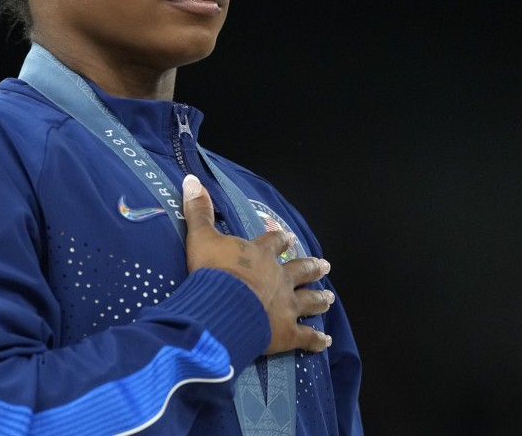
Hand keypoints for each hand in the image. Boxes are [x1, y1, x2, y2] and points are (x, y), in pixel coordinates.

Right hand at [182, 174, 333, 354]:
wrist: (224, 305)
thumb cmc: (213, 271)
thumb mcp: (201, 237)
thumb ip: (199, 211)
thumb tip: (191, 180)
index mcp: (261, 256)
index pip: (274, 243)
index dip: (281, 240)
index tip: (289, 237)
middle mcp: (279, 278)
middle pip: (300, 270)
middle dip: (311, 267)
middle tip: (324, 265)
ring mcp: (286, 306)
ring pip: (309, 301)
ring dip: (319, 299)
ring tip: (329, 298)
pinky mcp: (287, 333)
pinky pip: (306, 337)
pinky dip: (316, 339)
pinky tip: (325, 340)